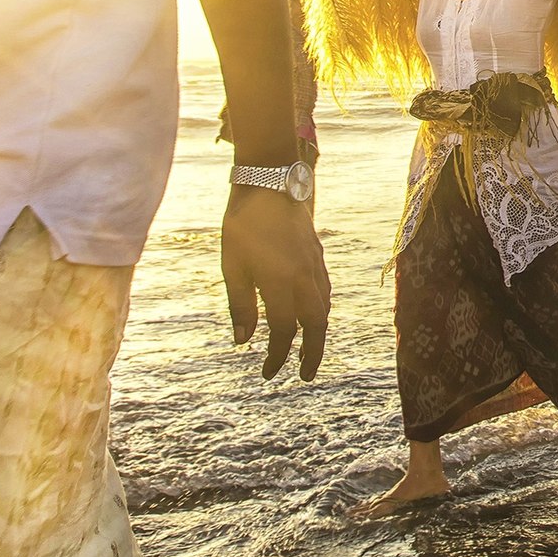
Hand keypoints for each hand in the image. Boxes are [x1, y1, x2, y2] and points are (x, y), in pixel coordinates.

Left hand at [221, 182, 331, 379]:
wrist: (270, 181)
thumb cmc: (243, 224)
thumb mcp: (232, 266)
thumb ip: (240, 305)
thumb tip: (243, 340)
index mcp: (280, 284)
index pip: (283, 332)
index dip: (276, 356)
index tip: (268, 373)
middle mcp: (303, 279)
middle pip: (315, 326)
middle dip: (311, 354)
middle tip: (304, 376)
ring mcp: (314, 266)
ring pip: (324, 309)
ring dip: (318, 334)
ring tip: (309, 350)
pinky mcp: (317, 255)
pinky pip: (325, 291)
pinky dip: (321, 310)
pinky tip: (314, 314)